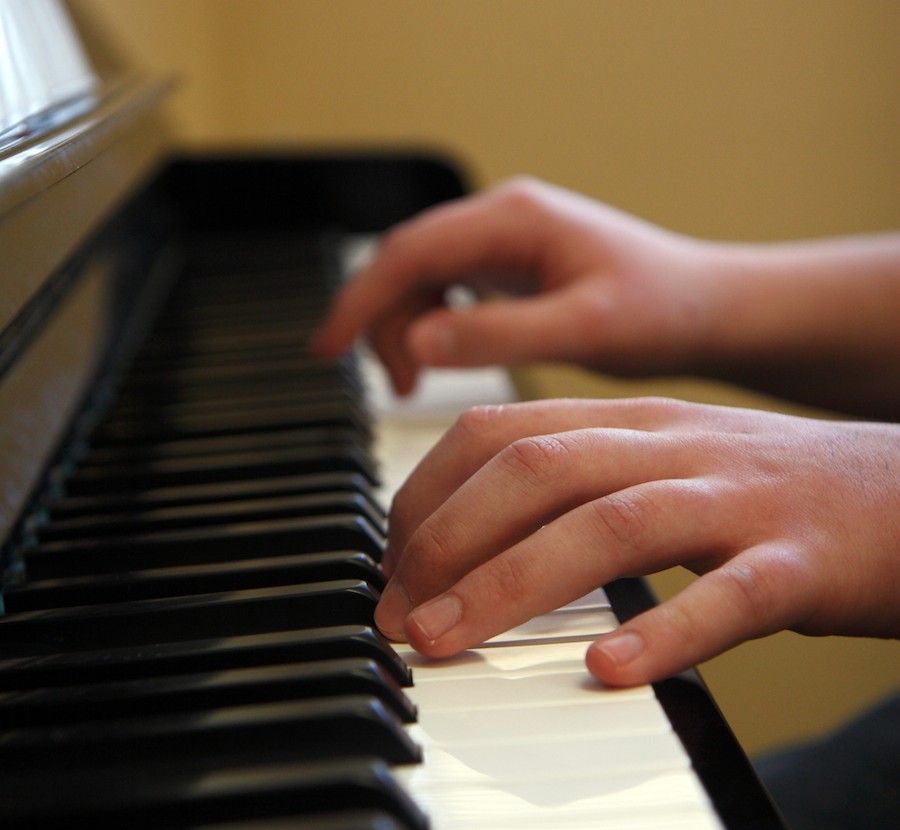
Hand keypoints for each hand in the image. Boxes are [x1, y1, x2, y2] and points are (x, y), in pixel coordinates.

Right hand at [312, 177, 712, 393]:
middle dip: (382, 323)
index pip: (410, 252)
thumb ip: (500, 334)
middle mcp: (503, 222)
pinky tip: (438, 363)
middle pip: (407, 265)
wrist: (709, 311)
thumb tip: (418, 344)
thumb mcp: (584, 328)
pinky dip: (431, 329)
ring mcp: (506, 244)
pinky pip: (447, 294)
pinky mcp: (512, 270)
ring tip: (413, 385)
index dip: (360, 299)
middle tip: (393, 387)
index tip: (325, 348)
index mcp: (515, 220)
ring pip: (422, 282)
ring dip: (405, 330)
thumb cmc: (664, 311)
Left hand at [374, 397, 899, 684]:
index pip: (501, 432)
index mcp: (630, 423)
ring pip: (613, 525)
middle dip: (447, 541)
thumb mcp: (656, 466)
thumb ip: (573, 491)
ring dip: (514, 583)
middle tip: (399, 617)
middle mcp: (673, 447)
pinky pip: (729, 595)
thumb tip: (470, 545)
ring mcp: (739, 499)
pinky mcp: (805, 561)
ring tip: (448, 642)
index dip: (429, 497)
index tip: (394, 566)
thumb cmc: (764, 491)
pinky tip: (607, 673)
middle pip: (539, 469)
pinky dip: (663, 633)